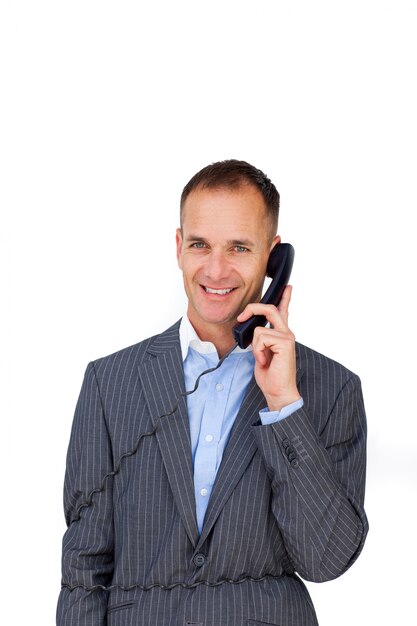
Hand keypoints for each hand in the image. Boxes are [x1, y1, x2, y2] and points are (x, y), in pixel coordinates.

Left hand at [236, 285, 300, 411]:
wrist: (278, 391)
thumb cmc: (271, 376)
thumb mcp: (261, 353)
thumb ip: (260, 340)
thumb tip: (253, 330)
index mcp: (281, 335)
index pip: (284, 312)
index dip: (285, 298)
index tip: (287, 287)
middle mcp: (286, 333)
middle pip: (270, 308)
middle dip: (253, 308)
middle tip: (242, 316)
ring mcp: (287, 337)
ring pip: (259, 329)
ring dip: (255, 346)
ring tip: (262, 359)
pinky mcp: (285, 342)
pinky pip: (261, 338)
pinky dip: (258, 351)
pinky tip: (265, 361)